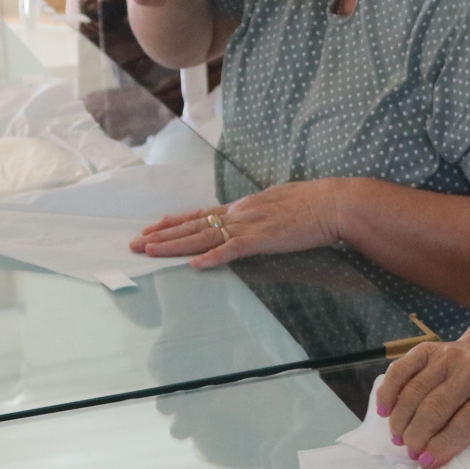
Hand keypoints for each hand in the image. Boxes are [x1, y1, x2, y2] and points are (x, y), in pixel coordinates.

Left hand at [130, 179, 349, 268]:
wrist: (333, 203)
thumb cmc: (315, 204)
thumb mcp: (281, 203)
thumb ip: (263, 212)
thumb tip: (257, 219)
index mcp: (245, 206)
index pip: (202, 214)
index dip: (176, 221)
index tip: (154, 227)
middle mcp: (241, 213)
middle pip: (194, 225)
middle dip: (163, 236)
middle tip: (136, 244)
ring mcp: (250, 225)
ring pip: (204, 236)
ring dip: (175, 245)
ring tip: (150, 251)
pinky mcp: (263, 238)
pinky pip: (232, 250)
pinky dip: (212, 258)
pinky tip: (195, 265)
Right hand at [376, 338, 469, 465]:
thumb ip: (464, 436)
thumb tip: (429, 458)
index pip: (463, 425)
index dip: (440, 447)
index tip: (424, 461)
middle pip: (434, 408)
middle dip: (417, 436)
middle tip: (410, 451)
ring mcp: (446, 356)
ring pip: (413, 392)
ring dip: (400, 421)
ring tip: (398, 438)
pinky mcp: (426, 349)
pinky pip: (399, 371)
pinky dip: (387, 394)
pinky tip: (384, 412)